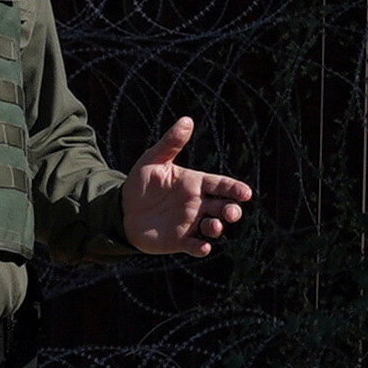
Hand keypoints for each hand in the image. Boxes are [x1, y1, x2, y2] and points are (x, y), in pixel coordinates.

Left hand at [121, 117, 251, 256]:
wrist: (121, 210)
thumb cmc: (140, 183)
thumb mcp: (153, 160)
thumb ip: (170, 143)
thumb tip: (187, 120)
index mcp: (195, 183)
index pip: (220, 185)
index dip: (234, 189)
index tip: (245, 193)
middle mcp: (197, 204)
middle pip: (223, 207)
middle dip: (232, 210)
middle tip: (231, 212)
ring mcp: (190, 223)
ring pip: (213, 227)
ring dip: (218, 228)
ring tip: (214, 226)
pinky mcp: (180, 240)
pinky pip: (195, 246)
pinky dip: (201, 248)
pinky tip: (202, 247)